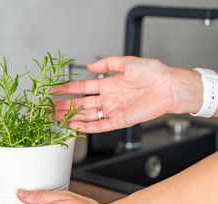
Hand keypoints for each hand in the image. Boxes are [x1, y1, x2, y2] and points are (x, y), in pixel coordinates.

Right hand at [53, 56, 201, 132]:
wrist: (169, 87)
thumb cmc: (153, 73)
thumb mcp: (127, 62)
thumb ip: (107, 64)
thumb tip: (90, 66)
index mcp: (109, 84)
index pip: (83, 87)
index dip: (67, 89)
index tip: (53, 90)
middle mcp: (109, 98)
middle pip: (81, 103)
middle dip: (64, 105)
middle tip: (49, 108)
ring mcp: (113, 110)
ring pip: (87, 115)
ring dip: (71, 117)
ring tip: (56, 118)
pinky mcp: (120, 121)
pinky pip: (100, 126)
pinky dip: (88, 127)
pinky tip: (75, 127)